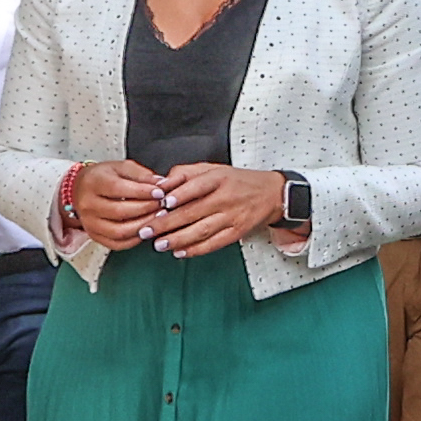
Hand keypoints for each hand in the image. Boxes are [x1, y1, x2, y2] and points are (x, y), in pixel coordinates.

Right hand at [66, 161, 168, 247]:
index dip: (142, 192)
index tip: (160, 193)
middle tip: (164, 206)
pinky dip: (135, 239)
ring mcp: (90, 223)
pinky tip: (147, 230)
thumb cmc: (104, 177)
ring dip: (143, 226)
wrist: (80, 189)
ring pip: (119, 231)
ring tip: (159, 218)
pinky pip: (117, 243)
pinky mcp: (94, 236)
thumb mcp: (122, 167)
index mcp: (94, 183)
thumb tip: (163, 184)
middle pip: (120, 212)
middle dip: (146, 209)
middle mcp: (88, 204)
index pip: (118, 189)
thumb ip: (142, 175)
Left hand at [154, 165, 293, 254]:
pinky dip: (196, 249)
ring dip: (178, 239)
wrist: (272, 194)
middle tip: (148, 230)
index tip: (162, 203)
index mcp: (219, 178)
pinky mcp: (237, 232)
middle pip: (194, 212)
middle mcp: (226, 198)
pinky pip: (214, 243)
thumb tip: (162, 185)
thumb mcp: (213, 169)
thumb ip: (185, 174)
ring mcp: (232, 217)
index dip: (180, 195)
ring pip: (202, 230)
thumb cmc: (238, 181)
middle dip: (168, 223)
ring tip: (159, 244)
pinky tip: (180, 252)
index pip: (198, 186)